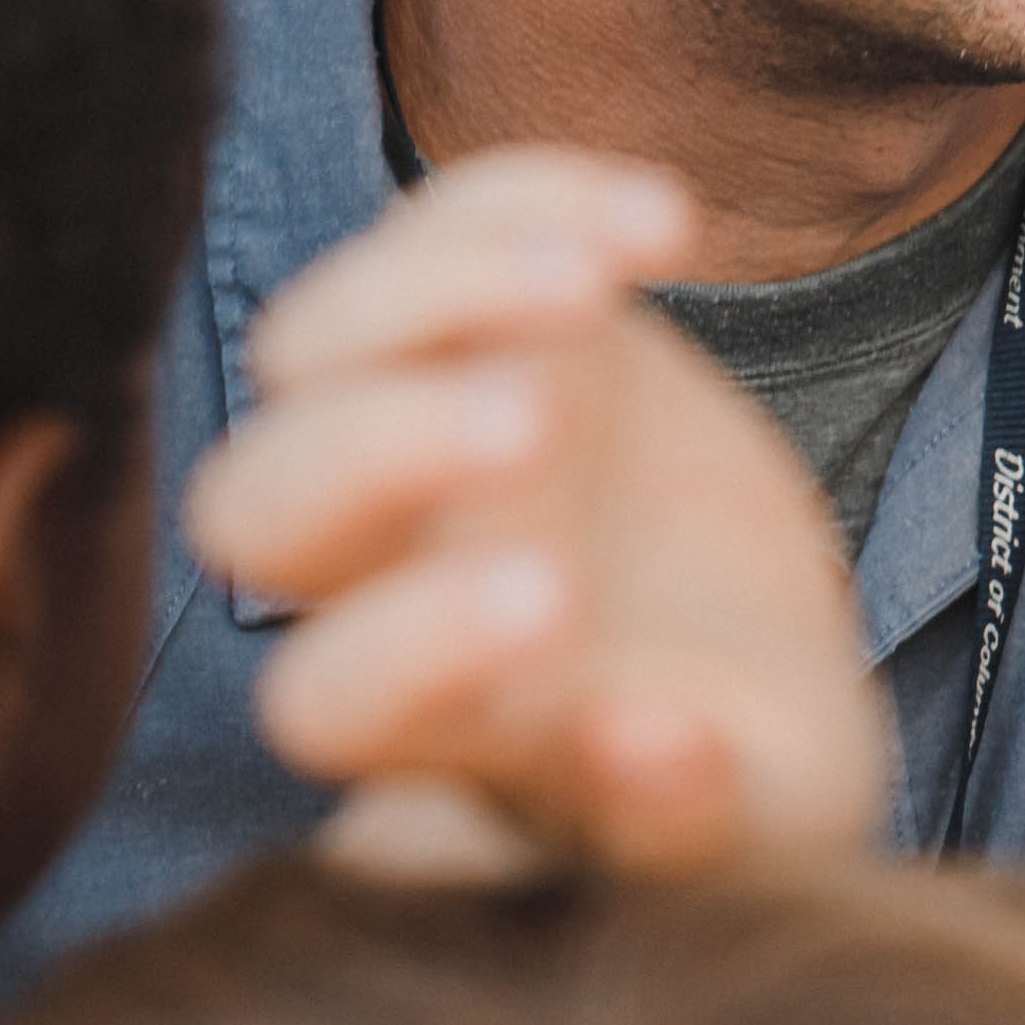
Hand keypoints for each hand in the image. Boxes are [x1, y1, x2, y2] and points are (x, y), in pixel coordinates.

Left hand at [182, 150, 883, 879]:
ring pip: (317, 347)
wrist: (751, 684)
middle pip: (263, 503)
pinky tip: (667, 226)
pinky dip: (529, 197)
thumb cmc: (747, 778)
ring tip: (593, 279)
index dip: (410, 649)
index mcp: (428, 733)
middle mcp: (378, 583)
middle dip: (379, 448)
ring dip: (435, 294)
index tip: (560, 611)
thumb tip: (645, 744)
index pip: (332, 698)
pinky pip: (446, 227)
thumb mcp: (761, 827)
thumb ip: (693, 816)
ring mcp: (418, 440)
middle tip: (535, 428)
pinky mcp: (494, 331)